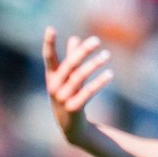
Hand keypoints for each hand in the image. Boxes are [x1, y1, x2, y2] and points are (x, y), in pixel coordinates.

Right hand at [42, 27, 113, 144]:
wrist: (71, 128)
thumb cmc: (69, 97)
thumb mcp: (68, 79)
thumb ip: (71, 58)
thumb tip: (75, 38)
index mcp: (52, 77)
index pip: (48, 57)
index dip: (49, 43)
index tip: (51, 28)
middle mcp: (54, 86)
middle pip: (69, 65)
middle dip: (82, 51)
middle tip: (97, 41)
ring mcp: (63, 98)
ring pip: (79, 77)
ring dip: (94, 65)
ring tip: (107, 55)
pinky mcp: (73, 108)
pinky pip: (87, 92)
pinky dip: (99, 82)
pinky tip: (109, 74)